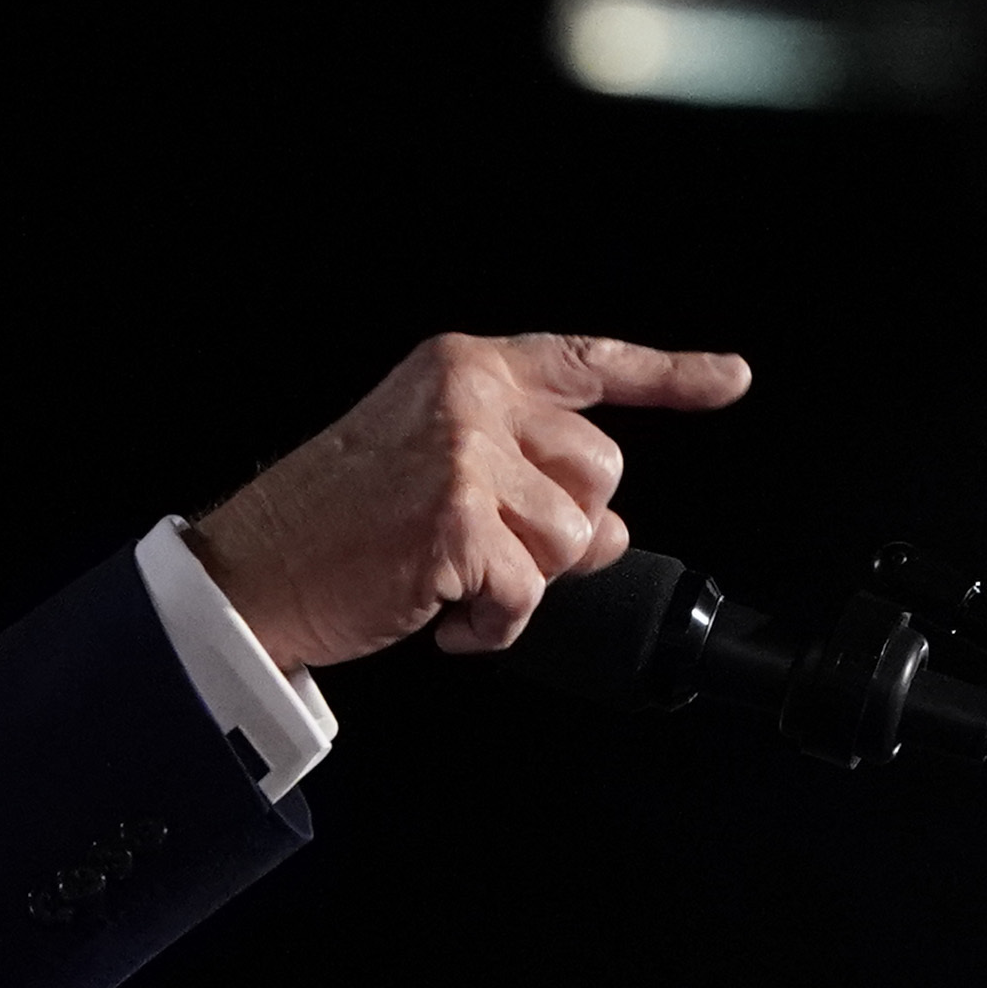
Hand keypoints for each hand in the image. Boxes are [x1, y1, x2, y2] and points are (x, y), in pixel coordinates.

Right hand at [185, 333, 754, 670]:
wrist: (254, 569)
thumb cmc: (335, 521)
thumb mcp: (433, 464)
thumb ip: (525, 474)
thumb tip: (611, 528)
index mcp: (465, 367)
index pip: (588, 361)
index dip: (670, 375)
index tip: (732, 378)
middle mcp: (470, 397)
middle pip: (600, 472)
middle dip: (564, 531)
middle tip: (495, 555)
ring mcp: (465, 456)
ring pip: (572, 539)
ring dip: (522, 584)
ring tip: (453, 582)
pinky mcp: (457, 524)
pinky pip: (527, 594)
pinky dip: (494, 626)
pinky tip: (444, 614)